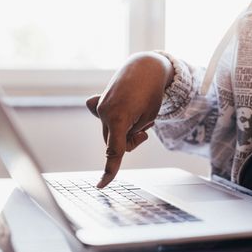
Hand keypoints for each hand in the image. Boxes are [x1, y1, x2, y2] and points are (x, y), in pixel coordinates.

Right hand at [86, 52, 173, 187]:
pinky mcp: (99, 101)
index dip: (110, 171)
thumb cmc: (151, 92)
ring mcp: (100, 106)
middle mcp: (104, 113)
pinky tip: (123, 107)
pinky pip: (106, 120)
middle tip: (145, 128)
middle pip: (115, 143)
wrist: (145, 66)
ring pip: (111, 132)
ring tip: (138, 111)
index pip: (115, 151)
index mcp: (118, 118)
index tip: (101, 186)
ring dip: (124, 130)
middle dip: (130, 140)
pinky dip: (115, 121)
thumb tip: (109, 136)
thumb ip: (130, 134)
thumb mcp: (148, 117)